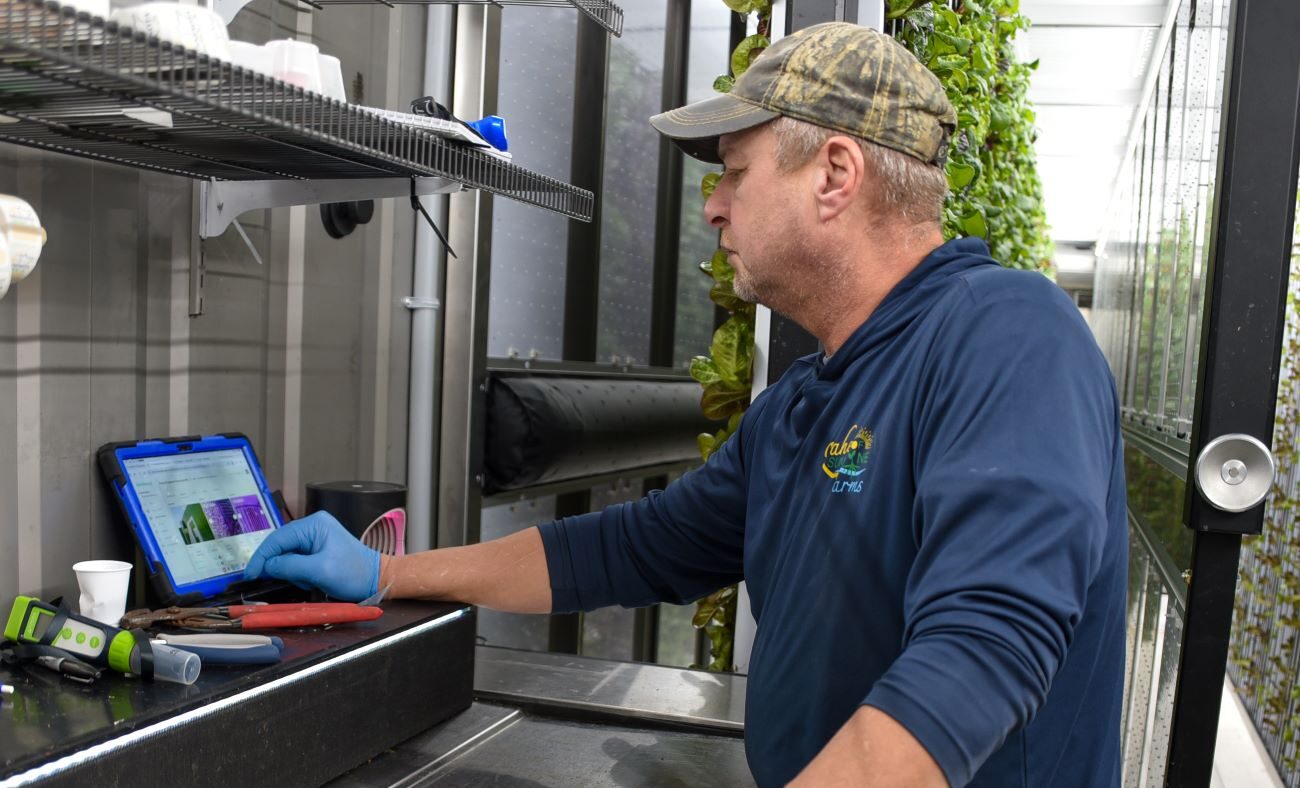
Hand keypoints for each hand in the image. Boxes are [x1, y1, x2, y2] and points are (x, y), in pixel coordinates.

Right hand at [244, 511, 379, 601]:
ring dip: (291, 572)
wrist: (376, 579)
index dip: (261, 557)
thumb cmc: (354, 573)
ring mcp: (315, 538)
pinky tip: (311, 580)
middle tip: (279, 581)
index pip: (277, 538)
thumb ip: (290, 566)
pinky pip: (296, 561)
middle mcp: (312, 527)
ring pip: (286, 555)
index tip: (251, 574)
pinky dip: (298, 574)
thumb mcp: (319, 570)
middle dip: (279, 566)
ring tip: (309, 581)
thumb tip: (267, 566)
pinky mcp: (316, 550)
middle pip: (280, 546)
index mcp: (314, 524)